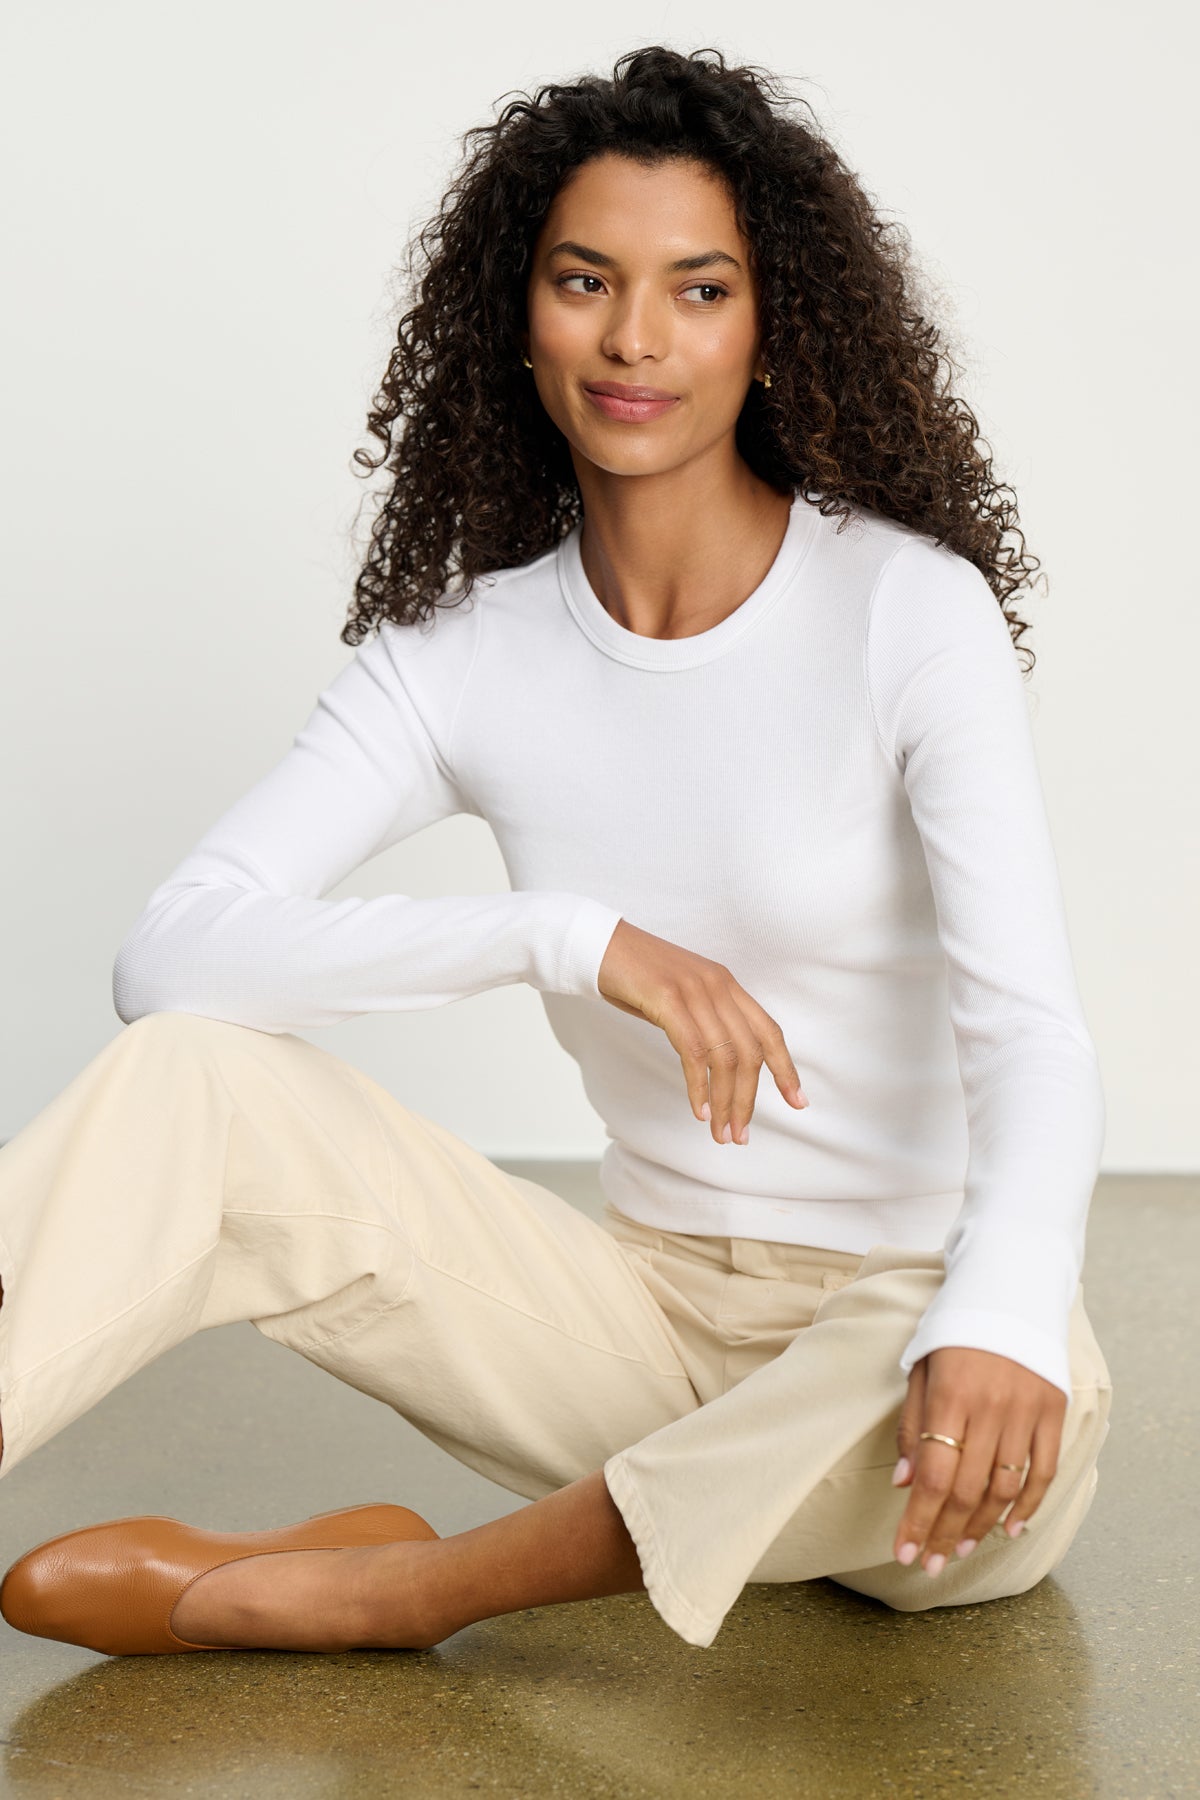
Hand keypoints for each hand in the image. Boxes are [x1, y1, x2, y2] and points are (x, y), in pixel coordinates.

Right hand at [597, 918, 809, 1143]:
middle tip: (740, 1134)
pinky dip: (699, 1086)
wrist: (597, 945)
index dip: (785, 1068)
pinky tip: (699, 1109)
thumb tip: (716, 1066)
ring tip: (721, 1132)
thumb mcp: (680, 997)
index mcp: (726, 984)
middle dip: (748, 1099)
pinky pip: (694, 1051)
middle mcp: (718, 985)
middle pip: (750, 1051)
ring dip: (726, 1101)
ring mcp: (694, 990)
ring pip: (725, 1057)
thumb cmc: (634, 975)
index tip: (797, 1101)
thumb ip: (702, 1022)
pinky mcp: (668, 998)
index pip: (769, 1031)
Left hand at [891, 1346, 1066, 1573]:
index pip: (934, 1476)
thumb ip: (914, 1426)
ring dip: (980, 1527)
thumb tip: (906, 1484)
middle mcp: (991, 1407)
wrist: (1009, 1290)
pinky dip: (1028, 1504)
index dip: (918, 1521)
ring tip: (957, 1551)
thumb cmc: (953, 1332)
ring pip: (1004, 1487)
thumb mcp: (921, 1368)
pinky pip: (1043, 1471)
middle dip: (944, 1533)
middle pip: (967, 1490)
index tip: (904, 1552)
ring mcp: (1026, 1410)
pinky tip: (1009, 1529)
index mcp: (952, 1395)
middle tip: (929, 1563)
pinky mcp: (1053, 1410)